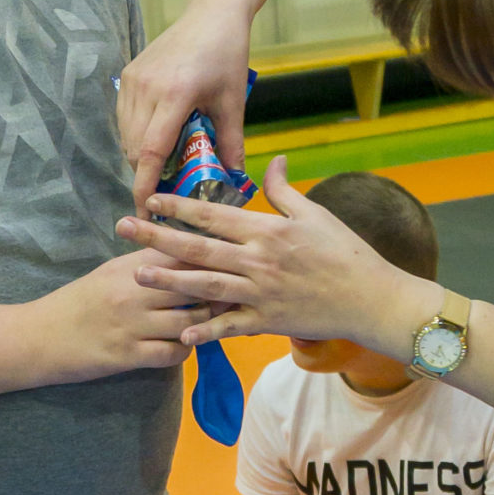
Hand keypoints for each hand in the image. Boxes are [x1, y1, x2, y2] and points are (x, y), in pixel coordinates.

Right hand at [26, 248, 214, 381]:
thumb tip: (186, 251)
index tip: (228, 263)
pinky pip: (173, 354)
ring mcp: (132, 324)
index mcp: (129, 266)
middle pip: (194, 286)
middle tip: (231, 296)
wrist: (40, 336)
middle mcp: (133, 291)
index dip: (210, 258)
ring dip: (204, 325)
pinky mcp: (128, 355)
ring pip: (190, 323)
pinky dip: (185, 351)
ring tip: (209, 324)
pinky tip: (184, 347)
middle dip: (217, 292)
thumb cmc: (79, 302)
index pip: (181, 253)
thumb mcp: (110, 272)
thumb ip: (146, 262)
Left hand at [116, 156, 434, 349]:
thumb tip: (273, 160)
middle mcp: (259, 260)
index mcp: (267, 230)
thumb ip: (286, 190)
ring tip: (137, 274)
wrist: (371, 298)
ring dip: (170, 281)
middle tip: (122, 229)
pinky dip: (206, 331)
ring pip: (206, 286)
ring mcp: (261, 293)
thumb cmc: (347, 252)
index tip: (151, 199)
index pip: (214, 214)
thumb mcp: (316, 214)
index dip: (179, 206)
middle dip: (157, 238)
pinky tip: (180, 333)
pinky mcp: (268, 321)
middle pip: (199, 247)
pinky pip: (231, 326)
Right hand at [117, 2, 253, 212]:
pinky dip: (136, 137)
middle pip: (135, 149)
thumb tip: (234, 181)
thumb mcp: (233, 102)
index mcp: (176, 94)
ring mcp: (133, 80)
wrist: (211, 13)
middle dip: (147, 176)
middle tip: (167, 190)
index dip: (145, 186)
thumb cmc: (227, 55)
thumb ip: (231, 143)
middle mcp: (147, 88)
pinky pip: (124, 120)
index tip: (144, 212)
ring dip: (141, 157)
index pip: (151, 151)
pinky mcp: (127, 76)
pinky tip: (156, 139)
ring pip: (126, 137)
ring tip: (165, 165)